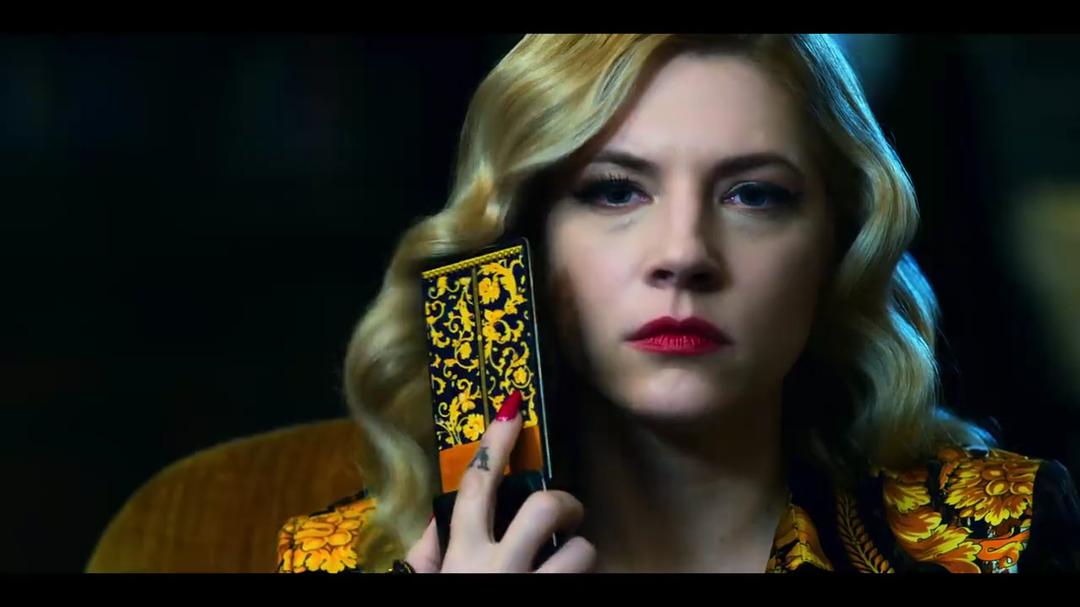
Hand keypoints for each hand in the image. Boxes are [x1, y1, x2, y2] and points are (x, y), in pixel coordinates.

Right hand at [404, 391, 595, 572]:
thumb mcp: (430, 582)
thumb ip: (428, 552)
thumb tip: (437, 519)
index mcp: (464, 554)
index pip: (478, 485)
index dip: (496, 442)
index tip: (513, 407)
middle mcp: (500, 567)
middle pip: (542, 508)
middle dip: (565, 504)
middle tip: (568, 516)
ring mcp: (535, 584)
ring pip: (579, 548)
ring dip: (579, 550)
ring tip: (568, 561)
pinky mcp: (561, 598)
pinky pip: (592, 574)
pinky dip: (586, 573)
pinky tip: (570, 579)